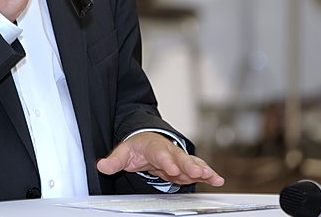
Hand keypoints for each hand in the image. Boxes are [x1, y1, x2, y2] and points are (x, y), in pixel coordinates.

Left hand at [96, 132, 224, 186]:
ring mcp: (179, 158)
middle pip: (180, 158)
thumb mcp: (124, 152)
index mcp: (154, 146)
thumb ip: (115, 160)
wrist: (148, 140)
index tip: (172, 169)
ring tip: (212, 176)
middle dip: (189, 165)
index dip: (166, 162)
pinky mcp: (185, 166)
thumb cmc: (138, 146)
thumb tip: (102, 166)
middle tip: (197, 172)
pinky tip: (218, 180)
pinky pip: (198, 169)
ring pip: (192, 163)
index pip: (160, 154)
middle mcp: (169, 151)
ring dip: (202, 169)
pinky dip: (208, 174)